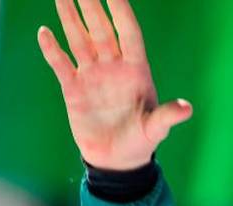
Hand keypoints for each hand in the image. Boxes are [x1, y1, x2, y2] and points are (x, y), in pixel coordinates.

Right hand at [37, 0, 191, 169]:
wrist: (117, 161)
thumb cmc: (141, 143)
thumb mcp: (155, 130)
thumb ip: (167, 116)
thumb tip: (187, 109)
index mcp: (136, 70)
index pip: (128, 31)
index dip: (121, 9)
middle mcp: (114, 66)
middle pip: (101, 29)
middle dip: (91, 4)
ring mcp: (93, 75)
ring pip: (80, 39)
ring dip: (70, 17)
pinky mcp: (74, 89)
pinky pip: (62, 64)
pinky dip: (52, 50)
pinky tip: (44, 32)